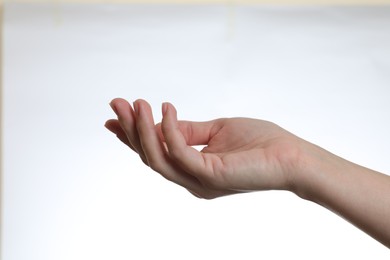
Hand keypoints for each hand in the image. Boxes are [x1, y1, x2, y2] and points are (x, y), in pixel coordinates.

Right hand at [105, 98, 303, 198]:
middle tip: (116, 103)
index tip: (117, 113)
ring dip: (142, 130)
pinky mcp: (209, 176)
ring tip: (136, 103)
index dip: (133, 135)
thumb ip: (188, 130)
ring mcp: (199, 182)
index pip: (156, 153)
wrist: (292, 156)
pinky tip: (166, 108)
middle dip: (131, 129)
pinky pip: (179, 152)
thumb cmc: (260, 143)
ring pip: (157, 158)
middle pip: (150, 157)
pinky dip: (169, 130)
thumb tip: (162, 119)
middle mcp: (191, 180)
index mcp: (192, 169)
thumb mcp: (216, 130)